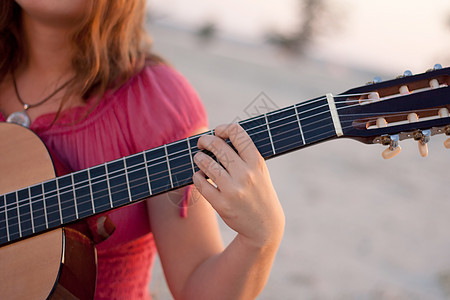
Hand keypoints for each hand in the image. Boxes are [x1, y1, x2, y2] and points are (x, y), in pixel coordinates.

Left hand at [192, 123, 284, 248]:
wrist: (265, 225)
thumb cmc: (259, 192)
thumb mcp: (260, 171)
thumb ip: (244, 154)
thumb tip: (218, 136)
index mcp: (257, 162)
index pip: (237, 133)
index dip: (223, 128)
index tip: (217, 131)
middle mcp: (245, 174)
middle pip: (217, 145)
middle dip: (205, 140)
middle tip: (201, 142)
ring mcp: (233, 190)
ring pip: (206, 163)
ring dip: (199, 158)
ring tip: (199, 158)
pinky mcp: (221, 204)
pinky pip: (201, 183)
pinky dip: (197, 176)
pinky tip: (201, 176)